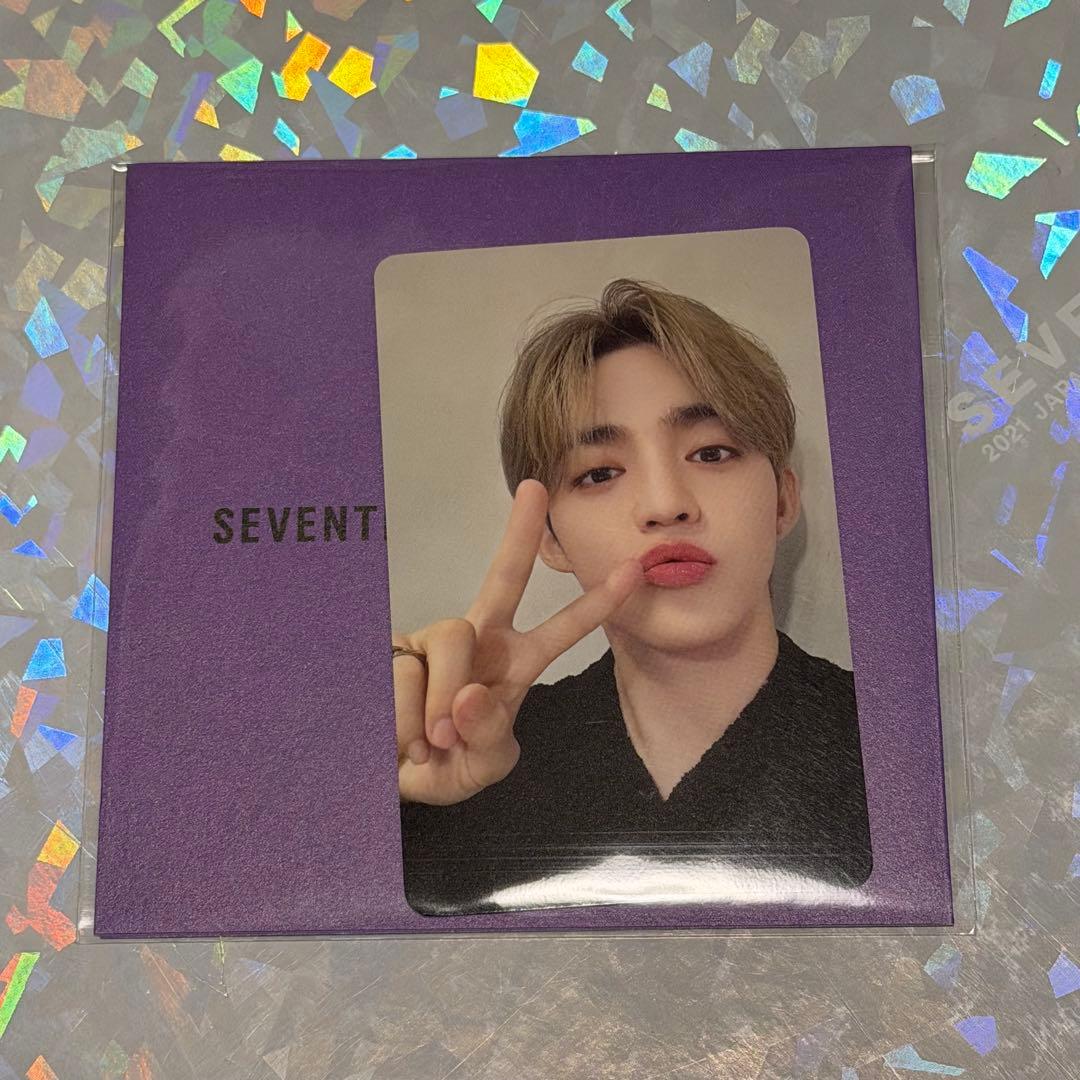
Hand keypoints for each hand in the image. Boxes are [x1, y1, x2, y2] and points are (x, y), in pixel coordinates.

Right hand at [394, 478, 644, 805]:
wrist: (388, 778)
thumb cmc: (446, 766)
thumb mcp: (483, 765)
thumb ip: (490, 736)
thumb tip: (469, 695)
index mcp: (511, 665)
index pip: (559, 630)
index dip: (595, 604)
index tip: (632, 570)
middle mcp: (476, 641)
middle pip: (501, 580)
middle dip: (519, 533)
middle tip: (534, 489)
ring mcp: (431, 641)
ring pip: (451, 644)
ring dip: (441, 706)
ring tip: (431, 745)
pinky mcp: (391, 649)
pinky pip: (404, 674)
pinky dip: (404, 723)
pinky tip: (398, 739)